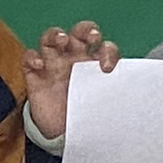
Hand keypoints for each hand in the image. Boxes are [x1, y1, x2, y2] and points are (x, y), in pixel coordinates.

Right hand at [28, 20, 118, 138]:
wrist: (62, 132)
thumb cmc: (86, 112)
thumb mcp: (102, 104)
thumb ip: (112, 96)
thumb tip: (132, 103)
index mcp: (95, 62)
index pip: (105, 47)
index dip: (108, 52)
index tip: (107, 68)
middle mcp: (74, 57)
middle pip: (79, 32)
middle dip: (86, 30)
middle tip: (91, 38)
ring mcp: (53, 63)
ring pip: (51, 37)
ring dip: (56, 34)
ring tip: (62, 41)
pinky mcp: (35, 74)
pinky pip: (29, 57)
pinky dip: (33, 57)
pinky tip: (40, 66)